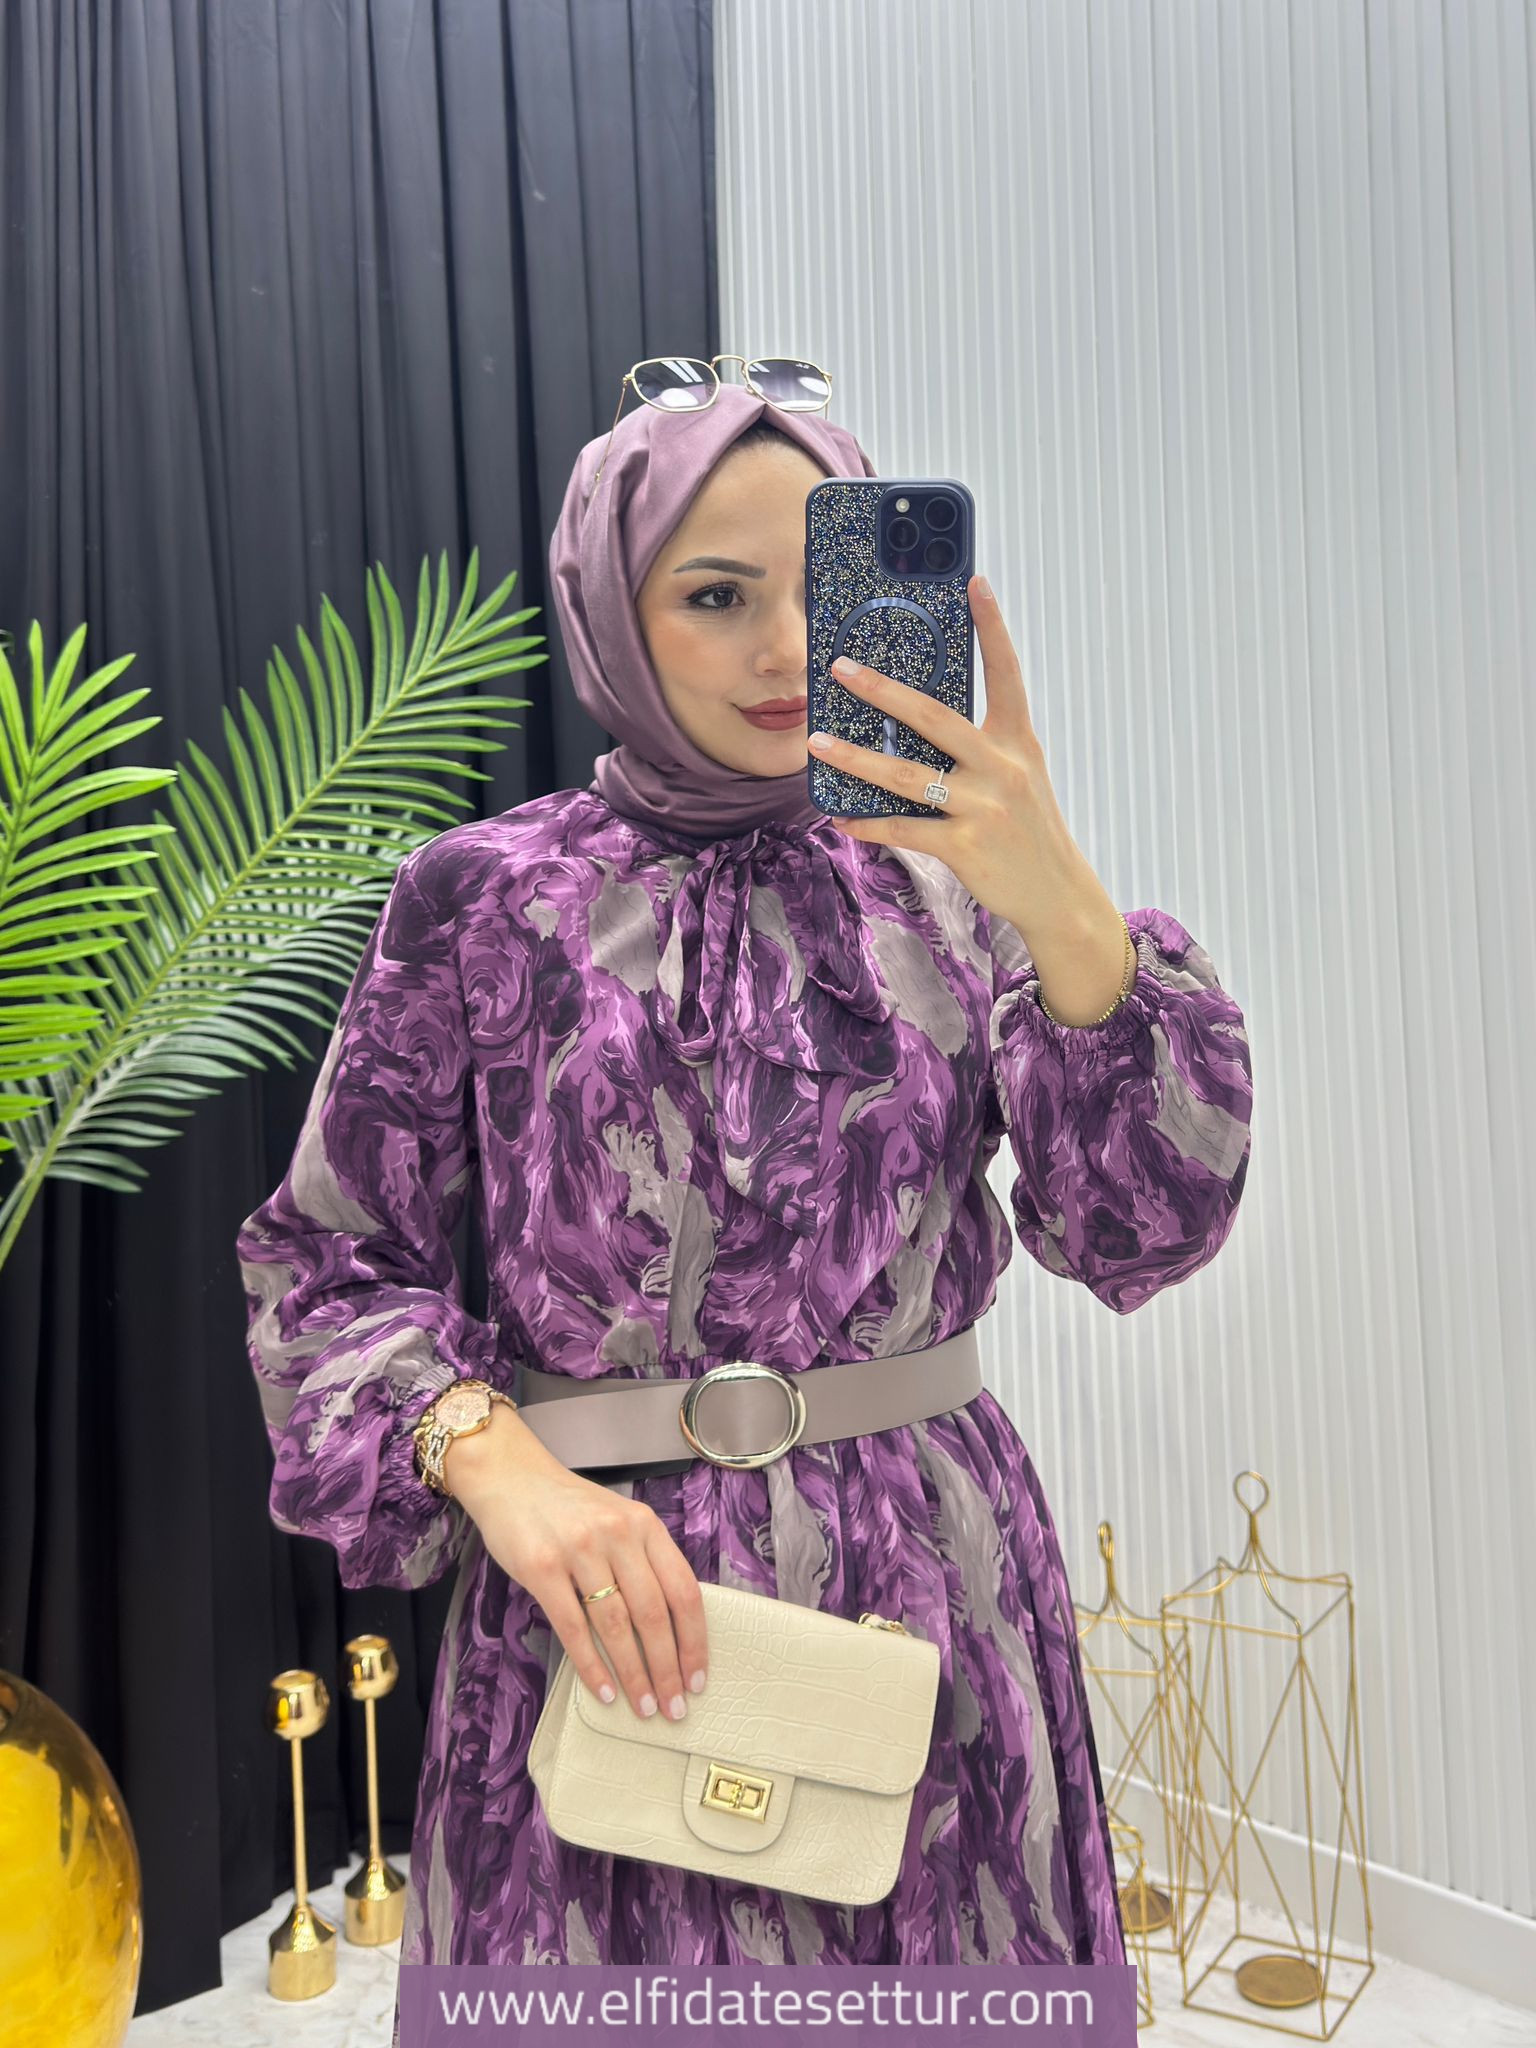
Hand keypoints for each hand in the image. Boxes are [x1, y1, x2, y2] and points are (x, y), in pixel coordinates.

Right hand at [448, 1416, 707, 1722]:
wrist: (510, 1477)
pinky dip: (592, 1665)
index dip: (694, 1640)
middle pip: (654, 1614)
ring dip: (634, 1674)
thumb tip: (671, 1628)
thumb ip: (643, 1562)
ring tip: (643, 1707)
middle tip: (673, 1707)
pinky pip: (573, 1628)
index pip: (683, 1590)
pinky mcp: (542, 1568)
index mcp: (644, 1525)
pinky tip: (605, 1689)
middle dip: (667, 1669)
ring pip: (616, 1626)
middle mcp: (617, 1535)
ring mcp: (579, 1551)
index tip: (698, 1677)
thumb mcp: (617, 1520)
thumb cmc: (567, 1507)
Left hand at [808, 573, 1097, 946]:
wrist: (1058, 893)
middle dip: (883, 690)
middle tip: (842, 668)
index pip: (1006, 673)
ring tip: (817, 743)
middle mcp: (1002, 766)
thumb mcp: (1019, 776)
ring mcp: (983, 806)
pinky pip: (904, 828)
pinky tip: (842, 817)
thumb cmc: (1029, 830)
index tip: (975, 583)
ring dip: (855, 758)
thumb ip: (982, 747)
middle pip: (935, 716)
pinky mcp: (965, 845)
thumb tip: (920, 722)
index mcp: (1018, 741)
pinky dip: (869, 823)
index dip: (992, 626)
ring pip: (906, 774)